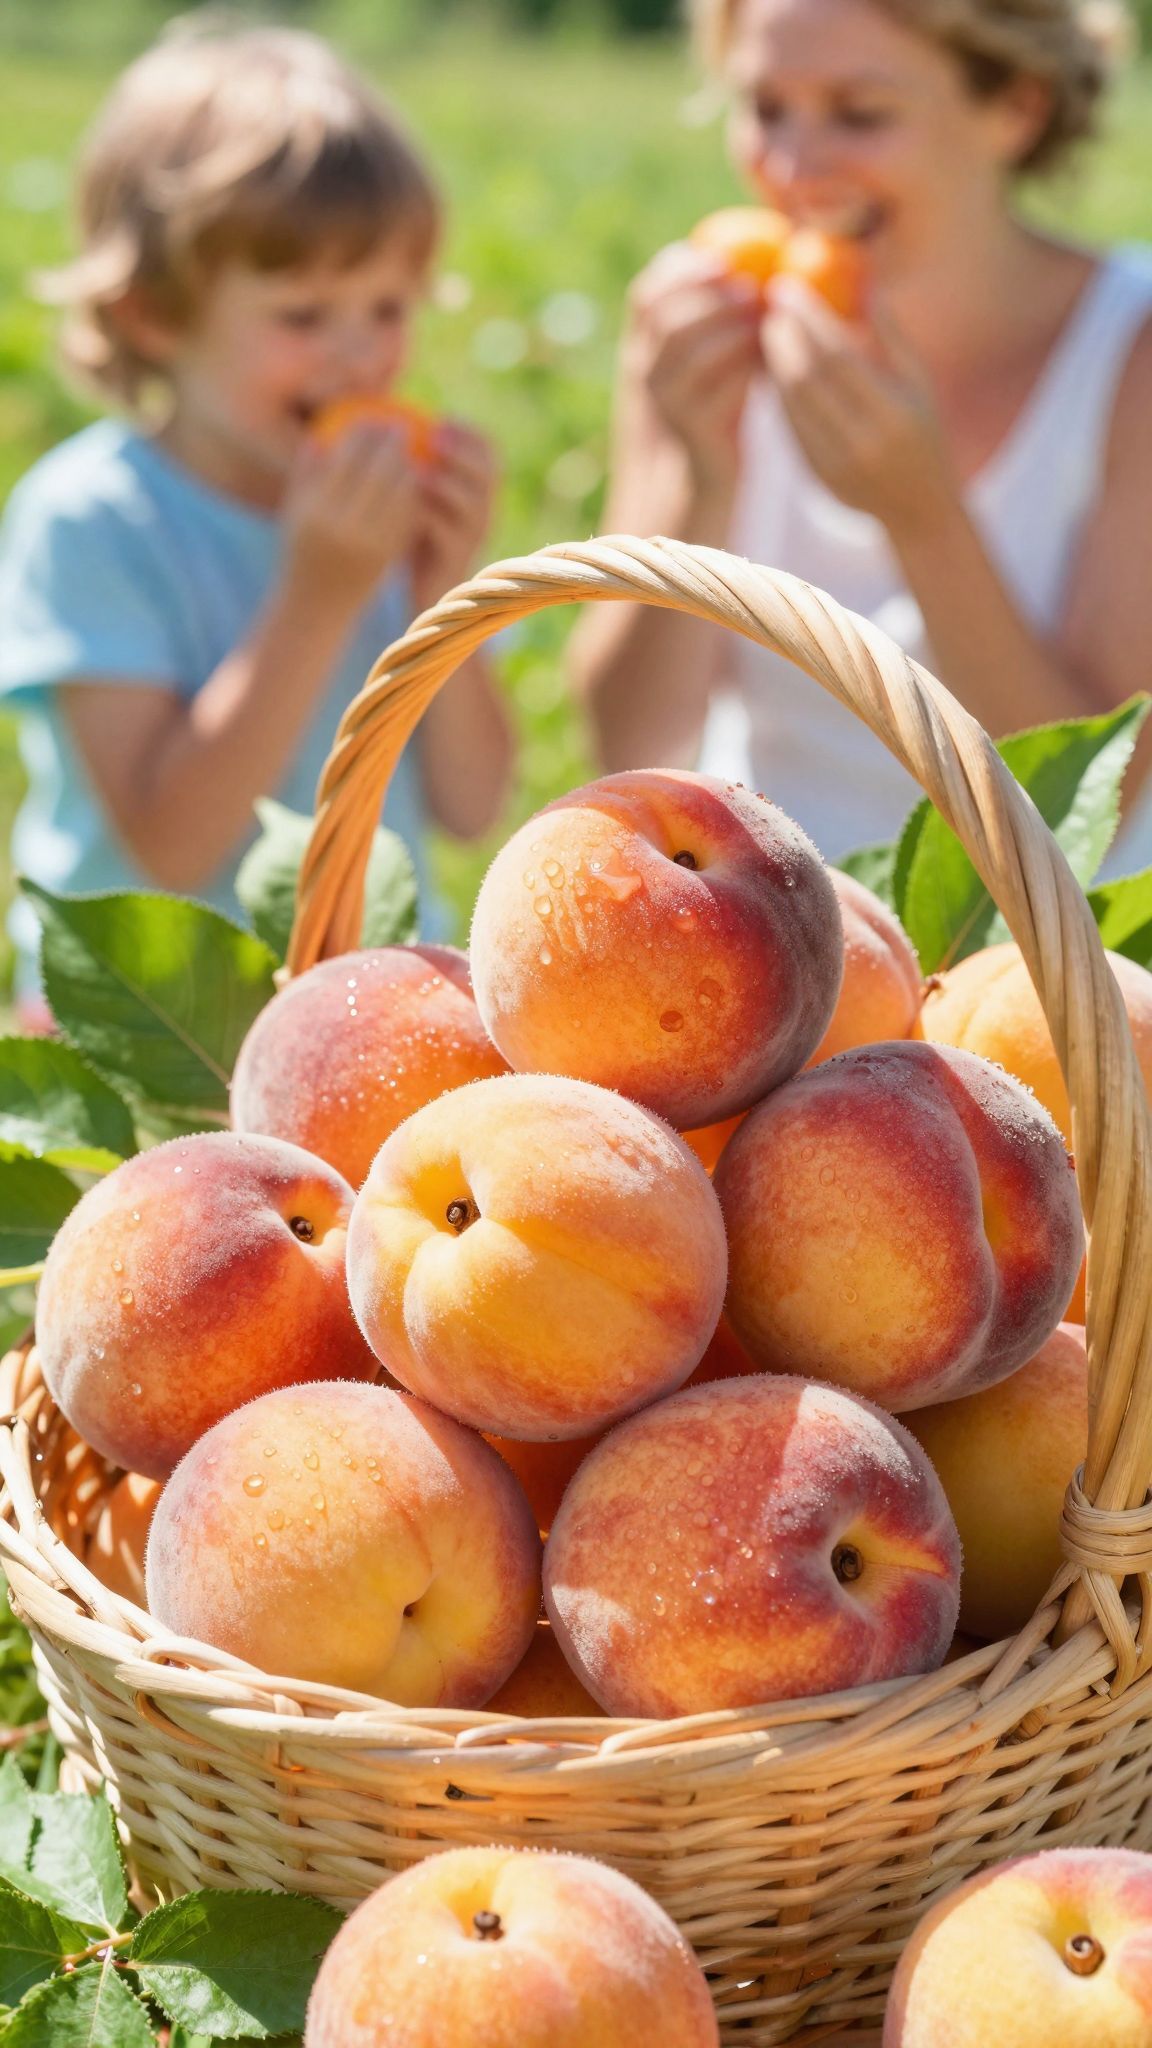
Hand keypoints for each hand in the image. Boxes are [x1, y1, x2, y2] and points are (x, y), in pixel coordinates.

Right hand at [284, 423, 419, 607]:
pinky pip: (406, 516)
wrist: (316, 606)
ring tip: (413, 452)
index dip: (363, 433)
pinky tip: (416, 482)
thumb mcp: (293, 514)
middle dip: (394, 444)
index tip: (374, 417)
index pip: (345, 458)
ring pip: (398, 494)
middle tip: (404, 426)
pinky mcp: (387, 555)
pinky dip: (413, 496)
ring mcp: (368, 542)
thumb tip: (320, 435)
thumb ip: (304, 475)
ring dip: (410, 468)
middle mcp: (342, 525)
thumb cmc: (300, 552)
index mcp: (315, 509)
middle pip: (377, 471)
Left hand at [409, 423, 496, 611]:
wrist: (423, 589)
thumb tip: (387, 422)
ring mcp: (473, 537)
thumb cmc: (417, 534)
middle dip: (462, 453)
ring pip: (472, 504)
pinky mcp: (456, 560)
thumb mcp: (420, 496)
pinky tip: (406, 507)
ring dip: (446, 484)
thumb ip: (415, 464)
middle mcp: (484, 512)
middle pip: (489, 474)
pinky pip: (448, 534)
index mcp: (479, 492)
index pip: (490, 453)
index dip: (470, 434)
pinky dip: (429, 517)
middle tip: (434, 439)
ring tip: (418, 473)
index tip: (441, 421)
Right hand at [621, 242, 764, 491]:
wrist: (696, 490)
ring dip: (734, 327)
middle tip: (754, 288)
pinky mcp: (694, 431)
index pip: (646, 295)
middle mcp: (644, 376)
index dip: (682, 270)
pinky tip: (773, 360)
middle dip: (714, 295)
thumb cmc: (715, 418)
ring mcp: (665, 406)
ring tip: (767, 320)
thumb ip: (715, 323)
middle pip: (668, 316)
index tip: (724, 259)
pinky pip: (722, 386)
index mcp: (642, 351)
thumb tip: (757, 265)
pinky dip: (749, 365)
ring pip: (692, 349)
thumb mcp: (708, 366)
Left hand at [761, 282, 959, 537]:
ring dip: (774, 363)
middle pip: (806, 379)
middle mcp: (862, 442)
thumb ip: (893, 337)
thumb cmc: (926, 434)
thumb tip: (866, 283)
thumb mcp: (920, 384)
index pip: (840, 356)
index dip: (808, 319)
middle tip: (770, 305)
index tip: (788, 287)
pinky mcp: (817, 477)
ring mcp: (836, 464)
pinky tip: (775, 368)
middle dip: (782, 337)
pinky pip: (789, 427)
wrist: (920, 509)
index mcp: (893, 414)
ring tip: (769, 330)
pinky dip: (779, 394)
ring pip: (791, 405)